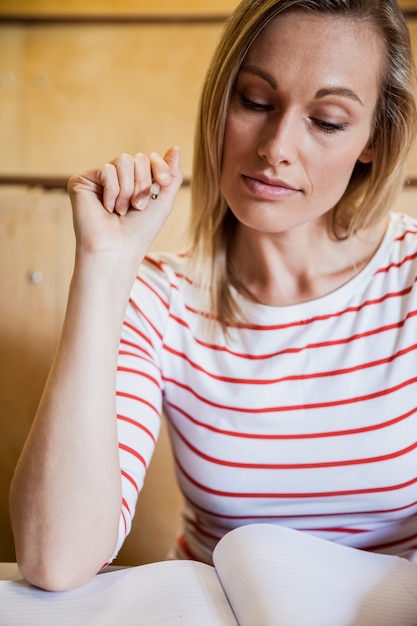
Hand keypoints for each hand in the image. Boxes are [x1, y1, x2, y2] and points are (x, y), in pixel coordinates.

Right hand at [67, 146, 182, 264]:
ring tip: (122, 211)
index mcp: (134, 182)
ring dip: (129, 189)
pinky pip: (106, 170)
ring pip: (123, 161)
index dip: (159, 168)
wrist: (117, 250)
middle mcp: (116, 178)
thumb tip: (175, 147)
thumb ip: (171, 175)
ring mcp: (98, 179)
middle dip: (143, 184)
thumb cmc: (140, 232)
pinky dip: (112, 191)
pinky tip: (106, 208)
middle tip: (137, 207)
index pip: (149, 158)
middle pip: (138, 158)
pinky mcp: (82, 181)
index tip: (163, 184)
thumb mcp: (163, 202)